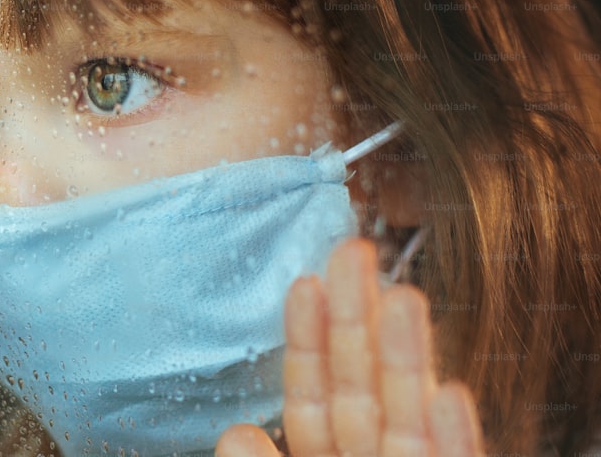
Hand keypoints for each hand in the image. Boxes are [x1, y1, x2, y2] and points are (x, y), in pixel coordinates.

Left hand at [215, 238, 484, 456]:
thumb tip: (234, 433)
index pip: (311, 398)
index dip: (307, 340)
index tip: (303, 284)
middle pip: (361, 386)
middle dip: (357, 318)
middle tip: (351, 249)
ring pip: (408, 416)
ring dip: (408, 356)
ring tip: (403, 296)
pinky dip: (452, 437)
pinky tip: (450, 394)